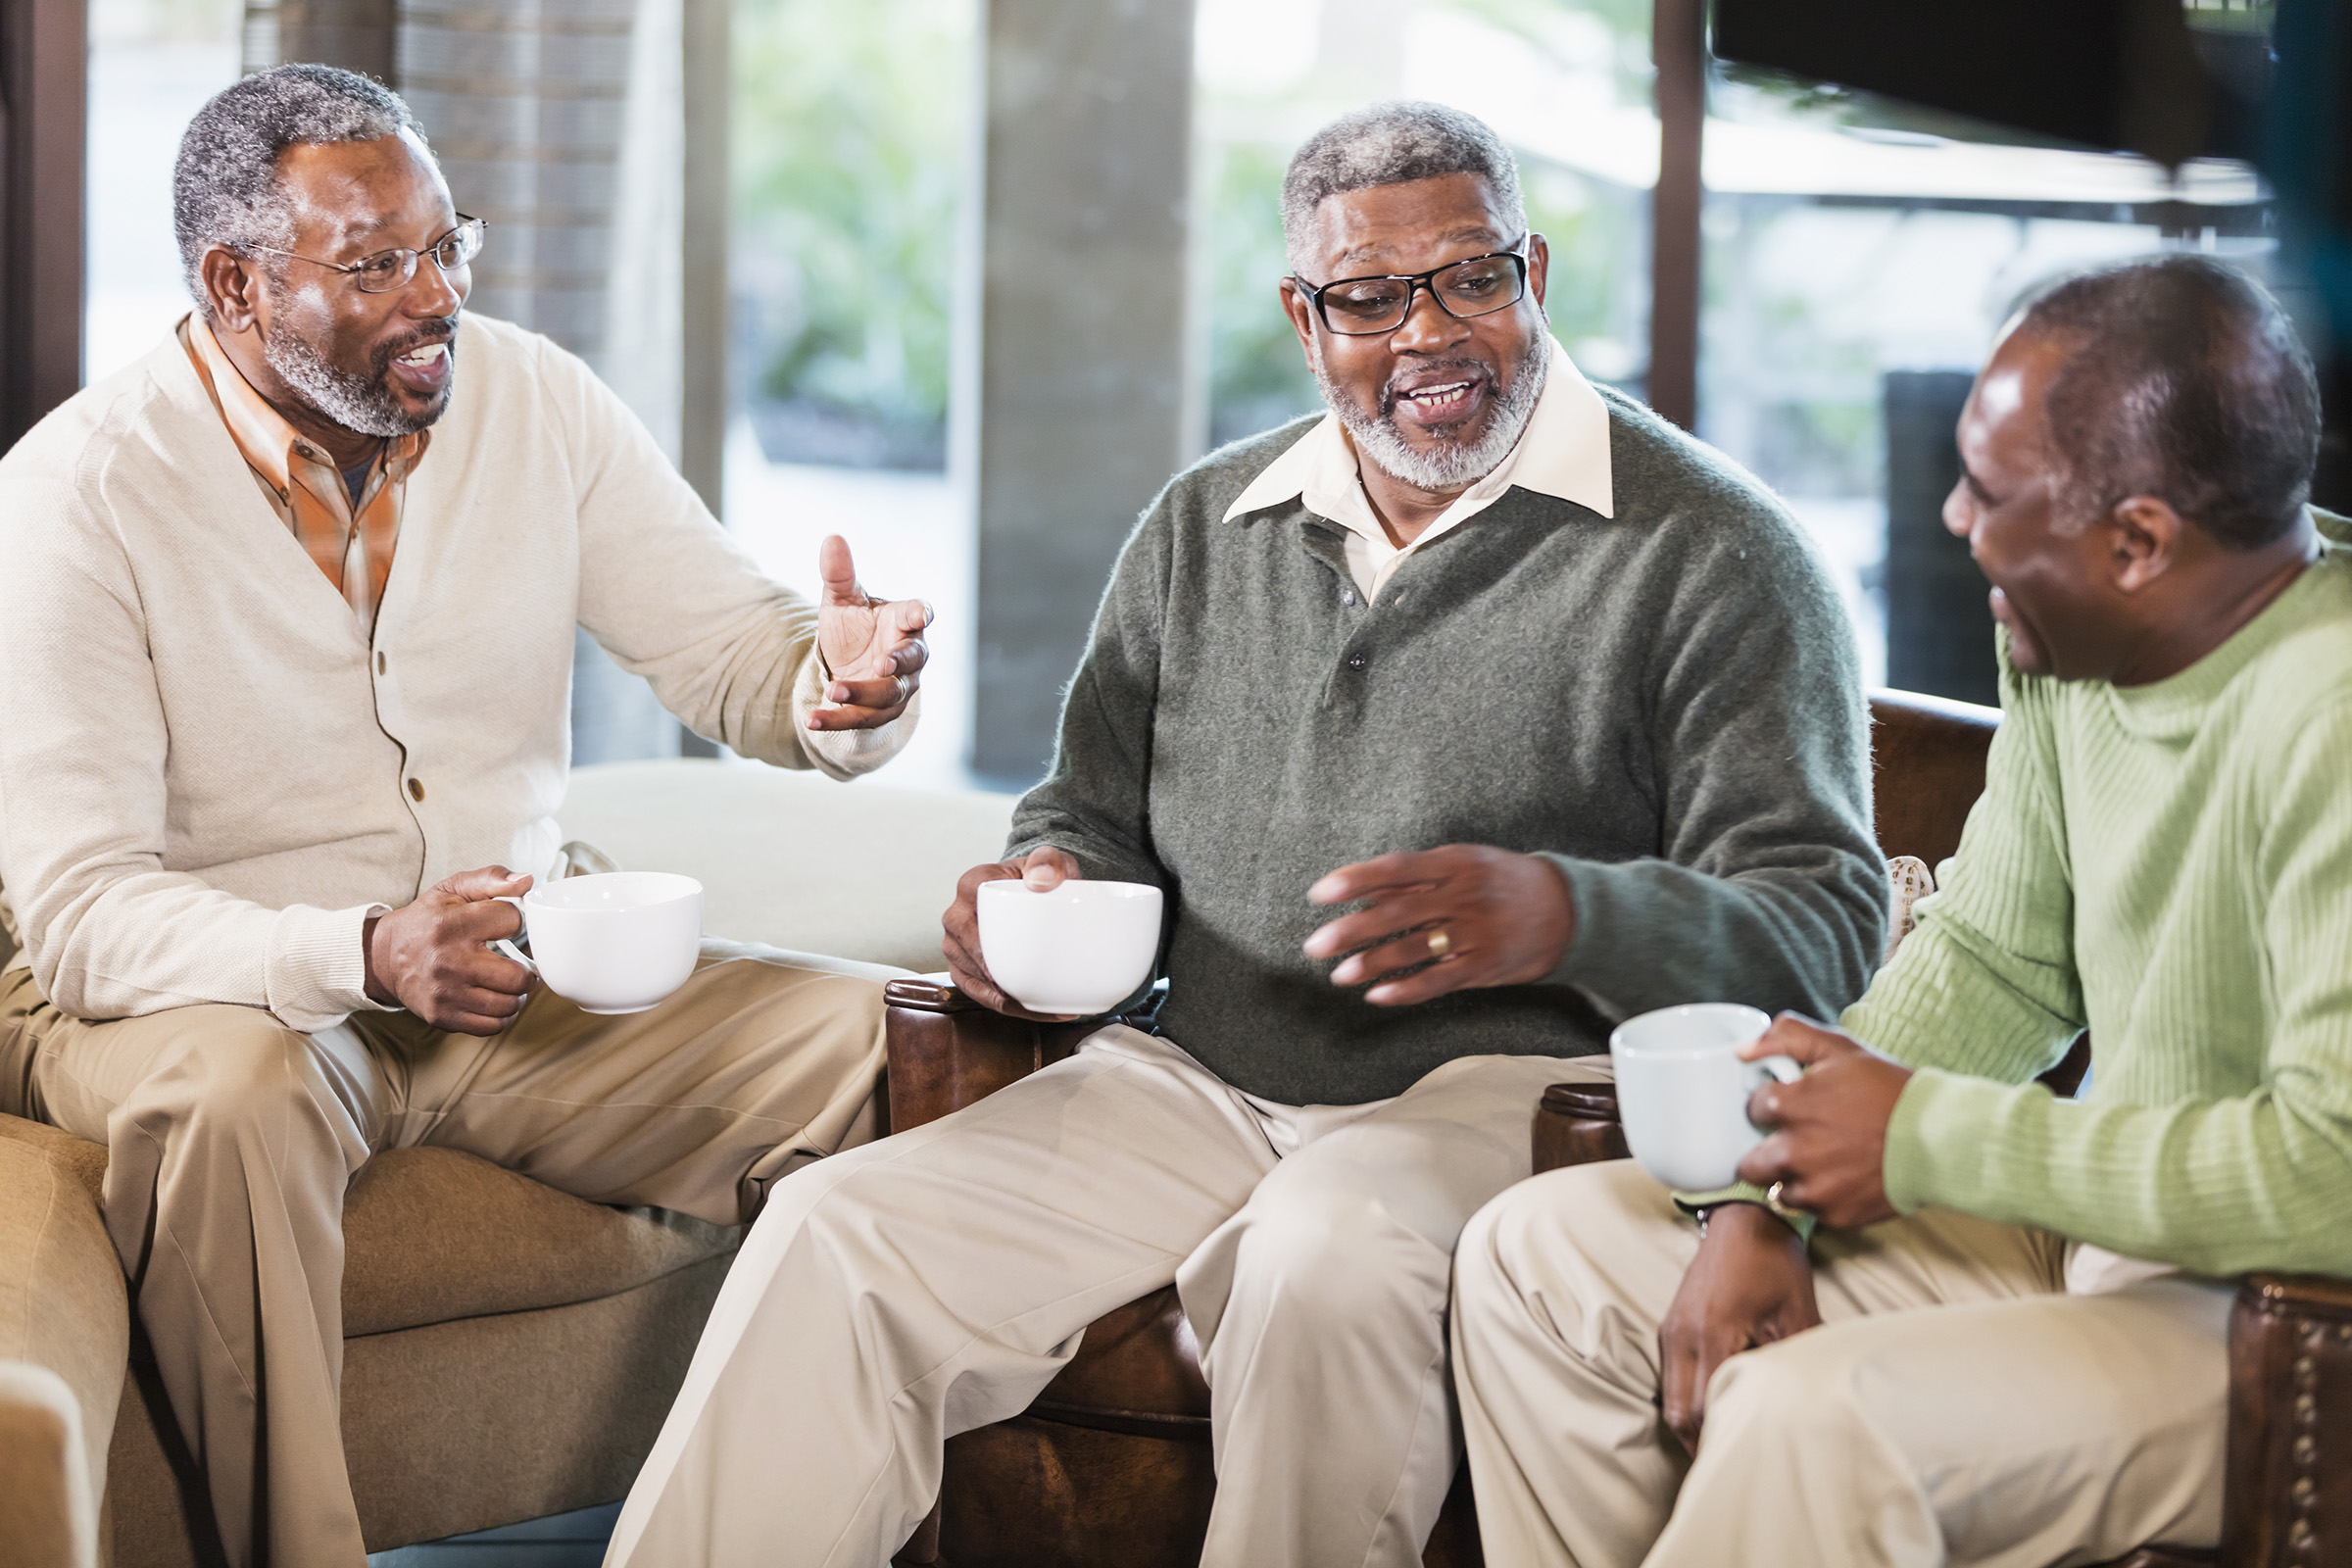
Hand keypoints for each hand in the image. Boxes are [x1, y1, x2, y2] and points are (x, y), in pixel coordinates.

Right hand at [363, 867, 536, 1033]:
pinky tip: (494, 999)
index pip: (513, 921)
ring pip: (509, 1004)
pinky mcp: (442, 1016)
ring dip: (516, 994)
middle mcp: (449, 961)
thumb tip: (527, 881)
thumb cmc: (428, 920)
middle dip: (524, 969)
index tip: (505, 925)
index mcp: (453, 924)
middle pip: (518, 976)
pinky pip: (493, 1026)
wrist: (386, 957)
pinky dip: (502, 1015)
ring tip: (506, 982)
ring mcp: (446, 992)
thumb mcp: (454, 890)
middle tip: (516, 963)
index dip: (516, 921)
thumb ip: (492, 878)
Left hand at [812, 533, 932, 731]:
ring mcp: (899, 685)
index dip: (919, 614)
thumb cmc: (852, 627)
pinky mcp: (881, 712)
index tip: (919, 615)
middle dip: (898, 663)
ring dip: (862, 694)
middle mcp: (909, 654)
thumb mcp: (840, 600)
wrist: (844, 666)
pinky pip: (865, 719)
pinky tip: (811, 719)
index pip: (919, 613)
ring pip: (890, 695)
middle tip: (880, 663)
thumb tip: (832, 538)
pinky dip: (838, 720)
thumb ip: (839, 573)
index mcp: (904, 620)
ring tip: (832, 691)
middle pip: (913, 661)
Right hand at [941, 847, 1087, 1019]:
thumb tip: (1040, 882)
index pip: (971, 920)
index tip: (1018, 966)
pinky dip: (1006, 1006)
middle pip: (972, 958)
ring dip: (1009, 1002)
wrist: (1032, 888)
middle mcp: (955, 917)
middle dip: (1002, 983)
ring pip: (976, 982)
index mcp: (971, 886)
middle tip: (1041, 997)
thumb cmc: (1040, 875)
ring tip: (1049, 1010)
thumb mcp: (1050, 861)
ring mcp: (955, 945)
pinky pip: (979, 993)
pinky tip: (1035, 1011)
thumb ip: (1049, 862)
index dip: (989, 951)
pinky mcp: (963, 967)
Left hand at [1301, 845, 1573, 1005]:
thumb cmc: (1501, 881)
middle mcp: (1463, 896)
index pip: (1396, 869)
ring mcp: (1474, 933)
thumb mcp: (1464, 863)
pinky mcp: (1483, 966)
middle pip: (1398, 914)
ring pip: (1414, 950)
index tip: (1319, 894)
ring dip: (1372, 964)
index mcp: (1454, 863)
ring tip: (1339, 975)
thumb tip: (1363, 890)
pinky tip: (1376, 996)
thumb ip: (1416, 879)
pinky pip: (1438, 981)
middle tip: (1315, 946)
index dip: (1355, 880)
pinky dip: (1405, 990)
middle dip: (1352, 931)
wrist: (1566, 908)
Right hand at [1658, 1202, 1819, 1453]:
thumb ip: (1795, 1360)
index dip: (1723, 1440)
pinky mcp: (1671, 1325)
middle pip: (1679, 1413)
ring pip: (1671, 1398)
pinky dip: (1688, 1401)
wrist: (1744, 1217)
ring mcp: (1671, 1329)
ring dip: (1692, 1424)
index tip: (1743, 1464)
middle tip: (1729, 1467)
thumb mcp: (1797, 1313)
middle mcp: (1682, 1334)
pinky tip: (1714, 1409)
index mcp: (1713, 1332)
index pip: (1708, 1406)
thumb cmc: (1775, 1262)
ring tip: (1722, 1445)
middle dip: (1701, 1444)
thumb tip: (1805, 1406)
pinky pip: (1672, 1377)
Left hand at [1734, 1013, 1912, 1228]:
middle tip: (1800, 1141)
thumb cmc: (1890, 1090)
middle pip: (1750, 1162)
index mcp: (1790, 1106)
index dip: (1773, 1106)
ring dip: (1791, 1178)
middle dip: (1768, 1150)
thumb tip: (1742, 1051)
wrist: (1942, 1139)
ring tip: (1823, 1162)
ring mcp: (1813, 1187)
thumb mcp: (1841, 1048)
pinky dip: (1820, 1197)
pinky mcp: (1833, 1214)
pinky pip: (1809, 1210)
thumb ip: (1788, 1037)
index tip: (1794, 1107)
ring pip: (1777, 1188)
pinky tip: (1843, 1179)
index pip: (1753, 1109)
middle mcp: (1793, 1151)